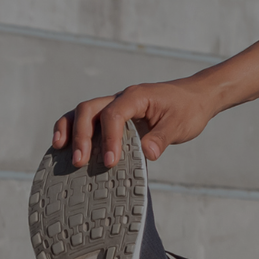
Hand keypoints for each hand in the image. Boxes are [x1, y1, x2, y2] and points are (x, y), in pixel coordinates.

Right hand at [53, 80, 215, 166]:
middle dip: (82, 135)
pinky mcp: (113, 116)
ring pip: (83, 112)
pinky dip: (74, 130)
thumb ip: (163, 138)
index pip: (114, 114)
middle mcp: (122, 98)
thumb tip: (148, 154)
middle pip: (90, 109)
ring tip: (61, 150)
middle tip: (80, 162)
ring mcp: (115, 105)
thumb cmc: (188, 109)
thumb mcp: (181, 124)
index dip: (109, 138)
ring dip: (71, 130)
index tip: (110, 161)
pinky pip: (88, 119)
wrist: (196, 97)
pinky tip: (65, 147)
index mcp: (137, 97)